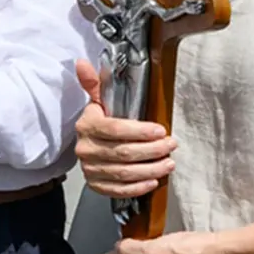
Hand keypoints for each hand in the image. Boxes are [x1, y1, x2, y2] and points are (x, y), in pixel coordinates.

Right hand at [74, 60, 176, 198]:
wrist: (87, 145)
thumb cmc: (99, 120)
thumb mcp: (97, 101)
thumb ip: (94, 83)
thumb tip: (82, 62)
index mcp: (86, 125)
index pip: (115, 129)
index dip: (140, 132)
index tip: (161, 130)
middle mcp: (85, 149)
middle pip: (123, 152)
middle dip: (151, 150)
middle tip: (171, 145)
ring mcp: (89, 169)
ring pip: (124, 172)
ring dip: (150, 169)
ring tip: (169, 163)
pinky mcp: (95, 185)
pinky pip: (118, 190)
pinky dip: (137, 188)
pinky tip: (153, 181)